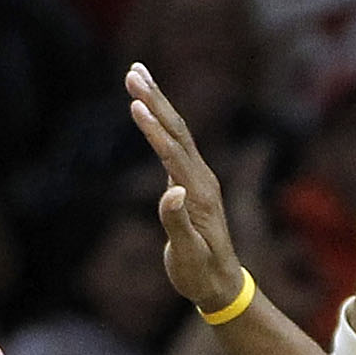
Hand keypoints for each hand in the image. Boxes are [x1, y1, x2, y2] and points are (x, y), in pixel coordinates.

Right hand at [127, 64, 246, 313]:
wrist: (222, 285)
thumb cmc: (201, 275)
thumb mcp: (187, 256)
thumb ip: (177, 224)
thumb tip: (172, 192)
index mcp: (198, 193)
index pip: (172, 154)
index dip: (153, 129)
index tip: (135, 104)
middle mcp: (201, 178)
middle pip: (177, 131)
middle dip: (155, 99)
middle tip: (133, 70)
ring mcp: (198, 178)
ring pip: (177, 132)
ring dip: (157, 103)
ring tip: (137, 75)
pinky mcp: (192, 182)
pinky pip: (176, 144)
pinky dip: (161, 122)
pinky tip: (150, 110)